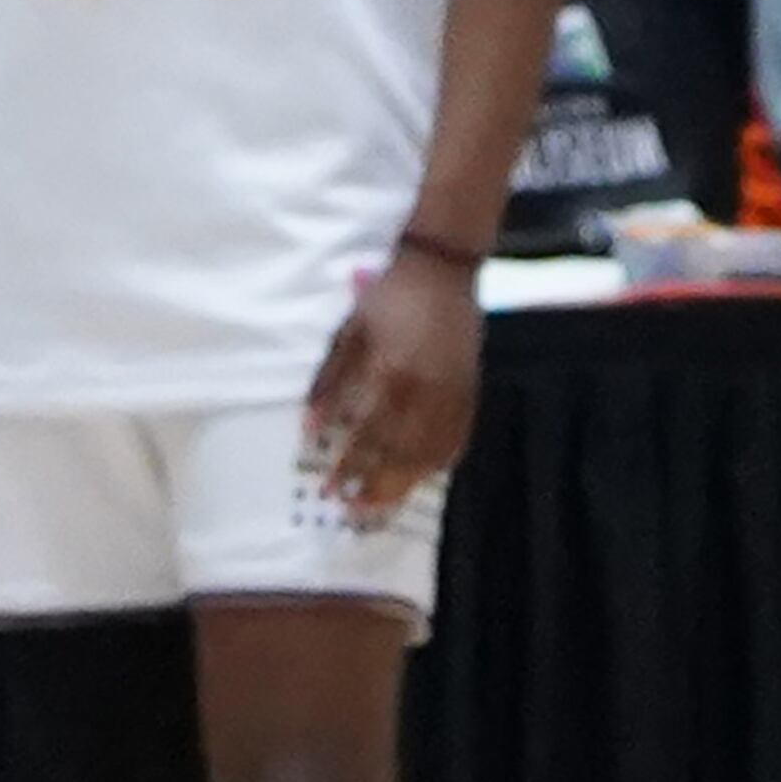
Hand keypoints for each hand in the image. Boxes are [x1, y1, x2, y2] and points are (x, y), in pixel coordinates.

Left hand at [303, 248, 480, 517]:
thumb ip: (329, 382)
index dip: (348, 467)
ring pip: (430, 453)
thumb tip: (310, 430)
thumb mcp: (347, 333)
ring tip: (381, 504)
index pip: (367, 436)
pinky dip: (438, 462)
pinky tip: (422, 476)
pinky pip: (457, 438)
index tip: (328, 491)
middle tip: (352, 510)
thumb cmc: (386, 299)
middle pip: (399, 454)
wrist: (441, 271)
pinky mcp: (470, 392)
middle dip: (373, 486)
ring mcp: (453, 394)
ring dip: (404, 483)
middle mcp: (425, 391)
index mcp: (391, 374)